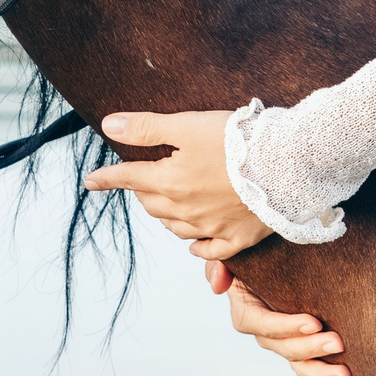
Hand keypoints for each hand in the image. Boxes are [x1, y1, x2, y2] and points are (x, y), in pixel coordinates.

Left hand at [82, 109, 272, 260]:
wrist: (285, 164)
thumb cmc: (237, 141)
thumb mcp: (187, 125)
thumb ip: (146, 128)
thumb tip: (110, 126)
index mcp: (169, 182)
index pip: (128, 179)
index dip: (106, 178)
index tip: (91, 181)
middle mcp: (185, 210)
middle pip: (151, 204)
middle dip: (143, 191)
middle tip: (143, 181)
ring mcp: (211, 227)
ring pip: (174, 227)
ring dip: (166, 215)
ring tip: (167, 203)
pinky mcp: (237, 238)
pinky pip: (208, 251)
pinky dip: (196, 246)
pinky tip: (195, 242)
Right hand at [206, 258, 351, 375]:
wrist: (281, 259)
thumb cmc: (257, 254)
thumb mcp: (234, 254)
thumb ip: (220, 263)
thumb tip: (218, 285)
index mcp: (248, 313)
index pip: (264, 324)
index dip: (286, 326)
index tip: (313, 323)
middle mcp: (266, 334)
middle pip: (285, 349)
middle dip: (312, 349)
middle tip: (338, 343)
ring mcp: (286, 346)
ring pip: (302, 366)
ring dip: (323, 375)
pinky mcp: (305, 353)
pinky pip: (315, 374)